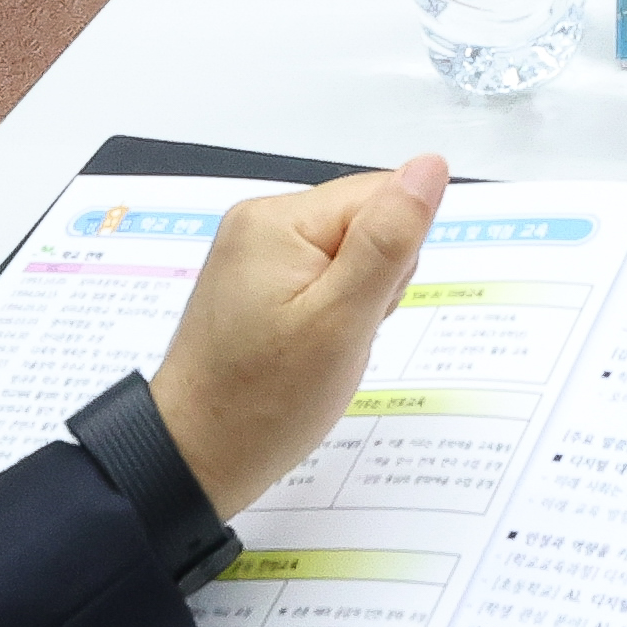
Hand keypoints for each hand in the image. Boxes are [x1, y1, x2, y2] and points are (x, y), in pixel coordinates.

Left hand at [146, 157, 448, 516]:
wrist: (195, 460)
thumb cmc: (267, 401)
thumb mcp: (341, 322)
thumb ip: (389, 240)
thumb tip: (431, 165)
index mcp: (278, 219)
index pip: (382, 199)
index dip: (394, 259)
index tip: (365, 310)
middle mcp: (261, 223)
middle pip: (365, 223)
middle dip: (374, 282)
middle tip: (341, 337)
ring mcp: (253, 255)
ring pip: (349, 255)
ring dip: (355, 302)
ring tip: (323, 349)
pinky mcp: (254, 285)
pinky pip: (322, 279)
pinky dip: (331, 314)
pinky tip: (311, 349)